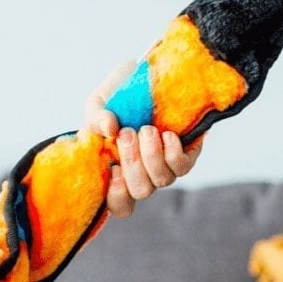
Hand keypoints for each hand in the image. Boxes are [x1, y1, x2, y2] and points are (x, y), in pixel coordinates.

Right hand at [84, 61, 202, 217]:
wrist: (149, 76)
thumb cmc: (119, 95)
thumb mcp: (99, 104)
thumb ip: (96, 119)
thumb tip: (110, 129)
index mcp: (117, 171)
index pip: (119, 205)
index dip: (116, 197)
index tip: (113, 169)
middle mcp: (143, 174)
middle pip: (141, 191)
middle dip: (133, 164)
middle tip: (127, 134)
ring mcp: (165, 166)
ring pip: (162, 180)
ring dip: (151, 156)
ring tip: (146, 129)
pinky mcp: (186, 154)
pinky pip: (182, 167)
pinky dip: (172, 153)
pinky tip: (166, 134)